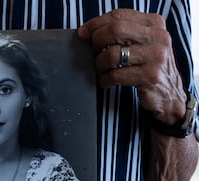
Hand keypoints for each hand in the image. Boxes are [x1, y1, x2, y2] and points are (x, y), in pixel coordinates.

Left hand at [77, 9, 186, 124]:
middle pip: (115, 30)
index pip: (119, 16)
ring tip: (101, 69)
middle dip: (97, 41)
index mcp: (154, 24)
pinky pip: (115, 75)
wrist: (169, 94)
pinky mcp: (150, 76)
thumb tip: (88, 32)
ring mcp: (156, 56)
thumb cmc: (148, 67)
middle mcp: (158, 37)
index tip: (82, 33)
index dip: (96, 23)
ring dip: (99, 64)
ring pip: (113, 54)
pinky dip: (105, 79)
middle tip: (94, 52)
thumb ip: (124, 33)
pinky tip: (106, 81)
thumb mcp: (142, 44)